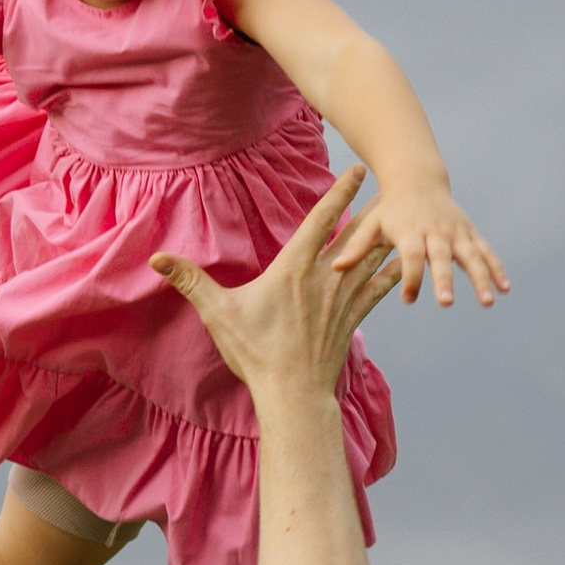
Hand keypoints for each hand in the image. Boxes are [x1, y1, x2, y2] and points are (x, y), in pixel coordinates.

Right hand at [153, 165, 403, 401]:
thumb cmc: (255, 352)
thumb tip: (156, 258)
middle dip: (373, 206)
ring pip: (372, 258)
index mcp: (294, 268)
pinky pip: (379, 289)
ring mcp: (342, 299)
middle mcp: (325, 278)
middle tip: (394, 183)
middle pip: (356, 233)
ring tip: (406, 215)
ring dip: (388, 235)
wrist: (293, 394)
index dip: (340, 192)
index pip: (321, 220)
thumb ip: (191, 281)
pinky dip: (393, 272)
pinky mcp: (352, 319)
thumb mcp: (218, 313)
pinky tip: (408, 262)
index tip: (357, 169)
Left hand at [329, 174, 506, 305]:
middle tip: (446, 302)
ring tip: (489, 300)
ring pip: (471, 255)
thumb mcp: (371, 224)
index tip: (408, 300)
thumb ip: (356, 247)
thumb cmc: (390, 209)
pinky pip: (485, 251)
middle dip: (444, 280)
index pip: (410, 257)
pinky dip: (496, 267)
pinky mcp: (469, 232)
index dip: (410, 278)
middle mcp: (435, 231)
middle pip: (440, 257)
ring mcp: (455, 231)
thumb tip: (335, 268)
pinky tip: (505, 288)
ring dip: (481, 277)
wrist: (417, 179)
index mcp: (409, 231)